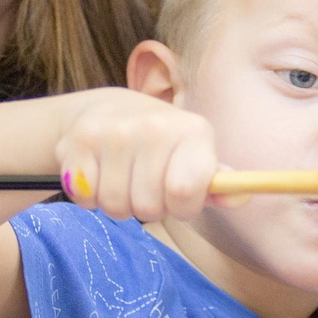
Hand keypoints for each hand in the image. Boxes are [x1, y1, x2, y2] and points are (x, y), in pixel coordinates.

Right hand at [54, 91, 219, 224]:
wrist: (108, 110)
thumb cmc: (163, 146)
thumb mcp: (195, 157)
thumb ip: (216, 183)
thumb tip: (240, 197)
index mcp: (193, 130)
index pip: (185, 191)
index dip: (182, 207)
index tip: (180, 197)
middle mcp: (153, 126)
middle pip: (148, 208)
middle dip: (148, 207)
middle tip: (146, 185)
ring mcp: (112, 132)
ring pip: (115, 207)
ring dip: (119, 204)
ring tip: (123, 179)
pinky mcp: (77, 141)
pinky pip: (85, 199)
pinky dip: (91, 197)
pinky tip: (99, 174)